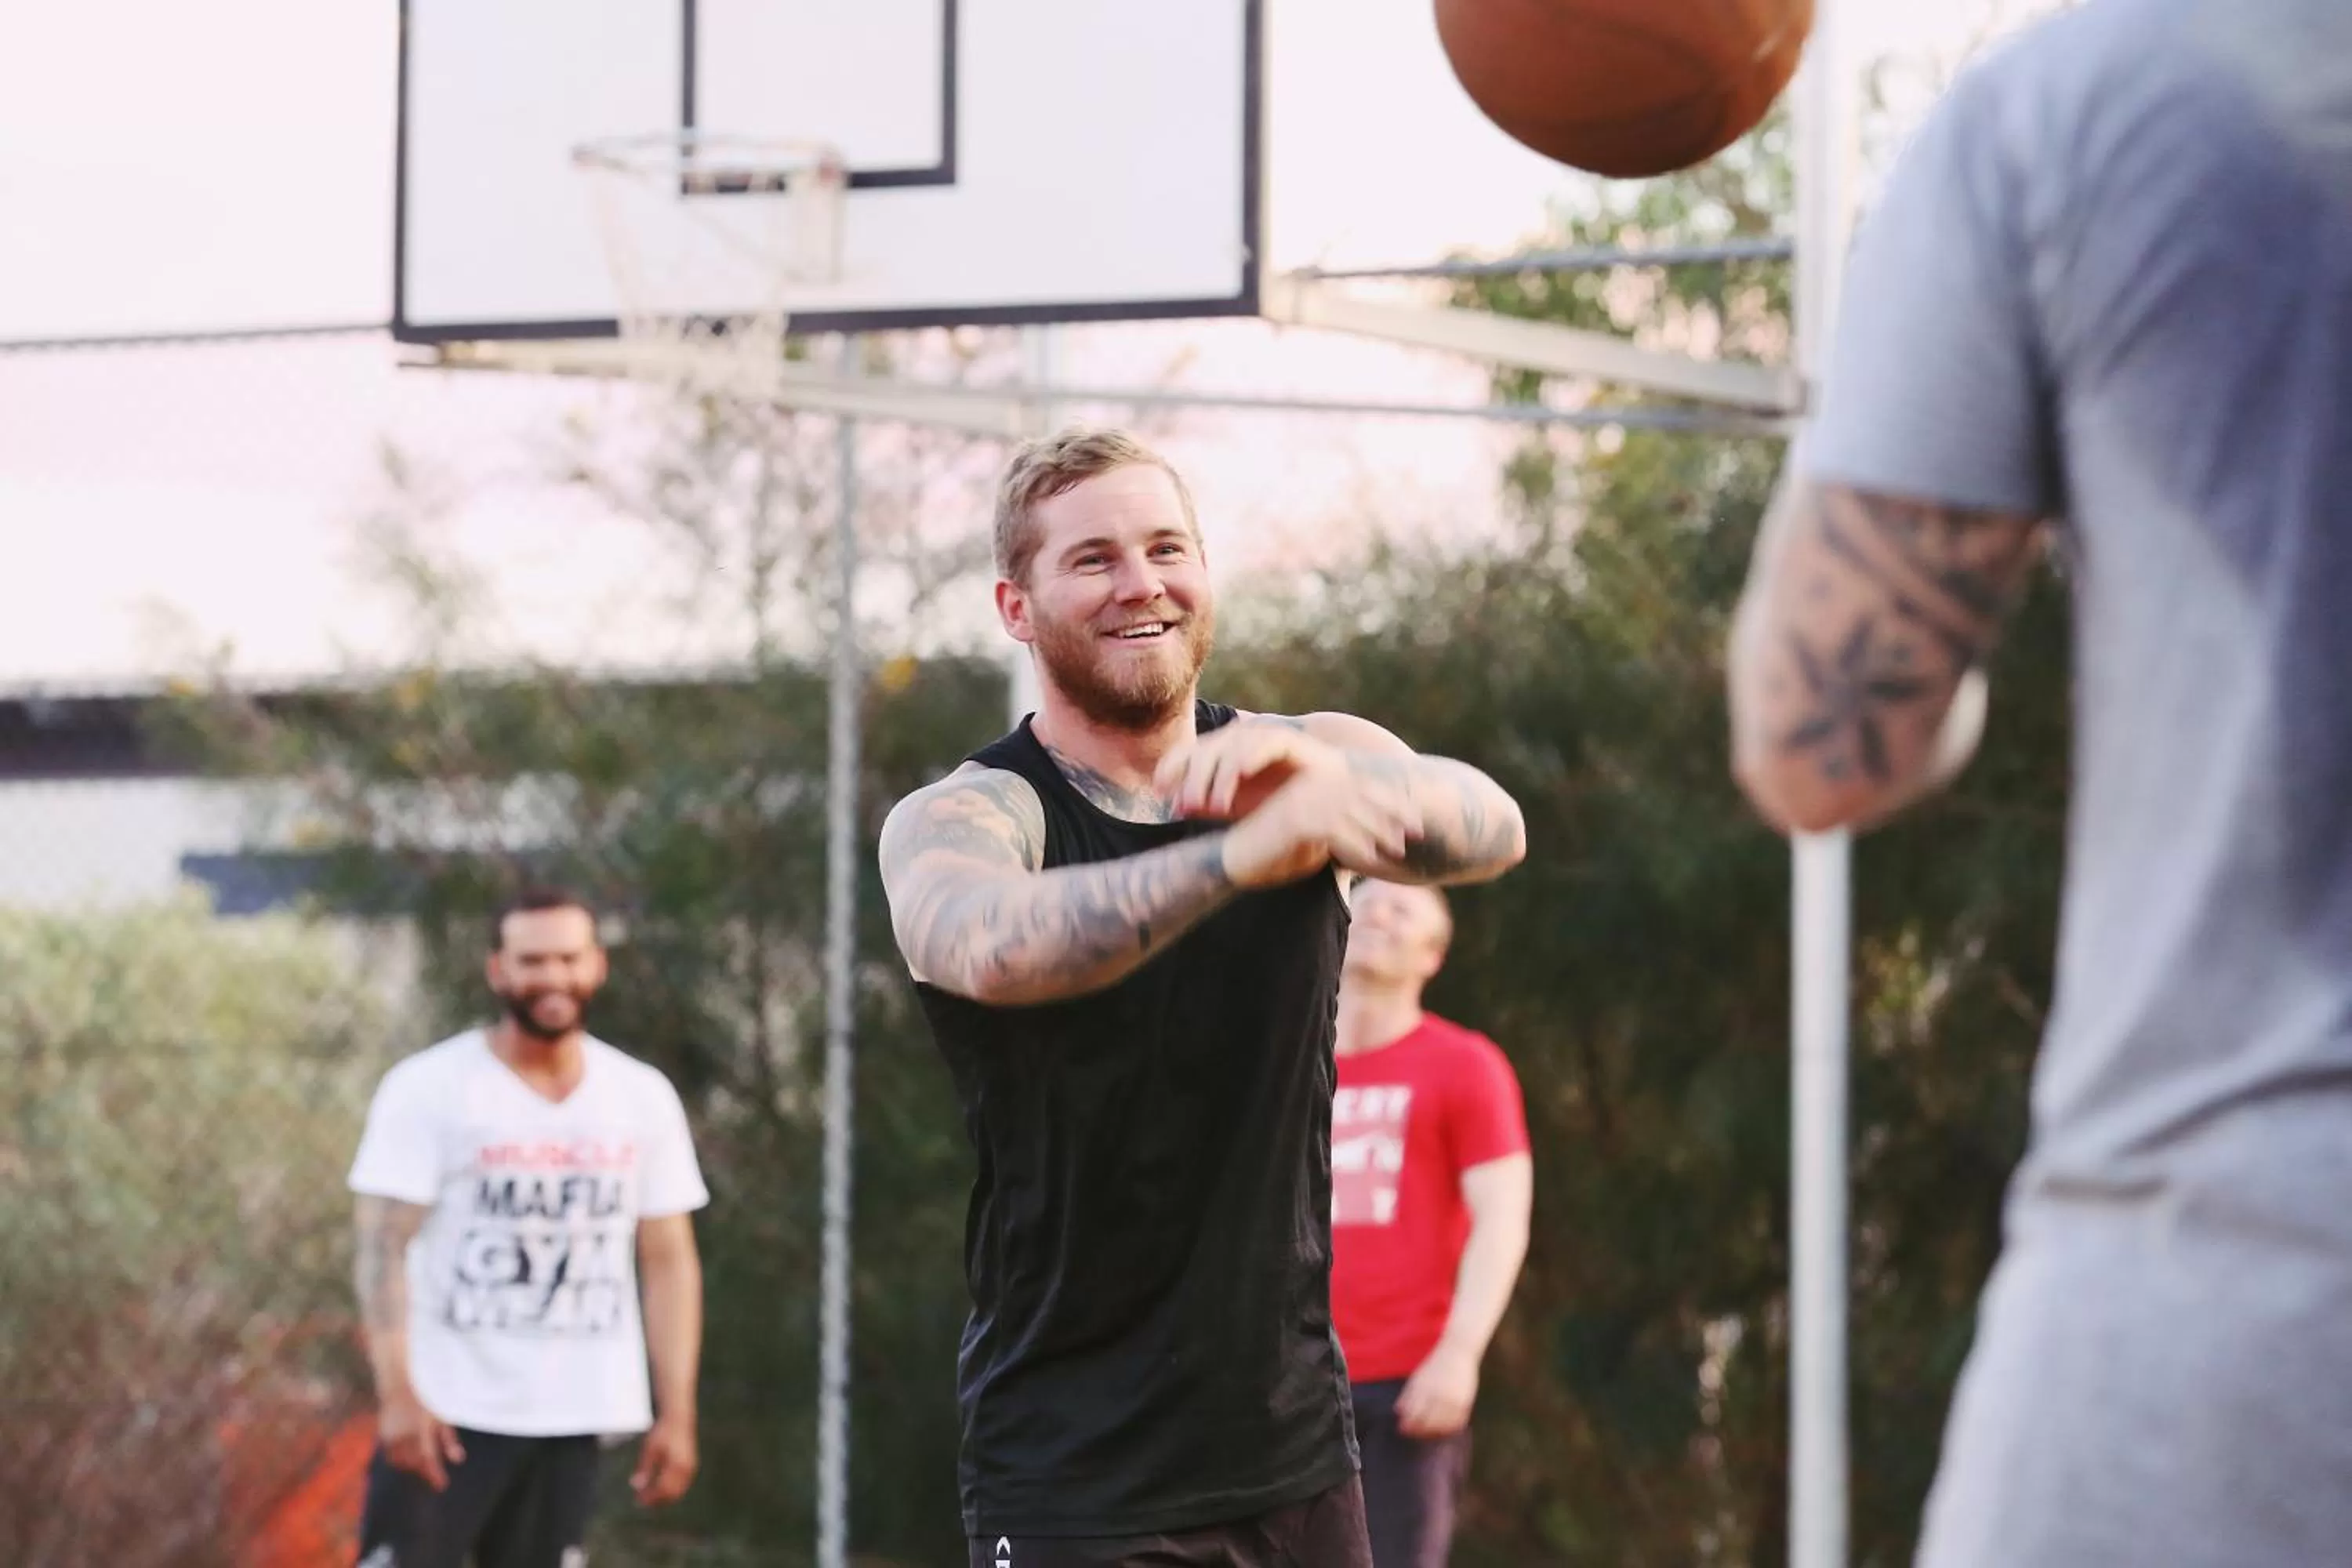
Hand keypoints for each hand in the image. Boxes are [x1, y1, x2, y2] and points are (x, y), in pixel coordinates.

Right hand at [380, 1393, 464, 1490]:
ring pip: (402, 1462)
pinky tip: (409, 1459)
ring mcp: (391, 1434)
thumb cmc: (427, 1400)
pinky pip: (392, 1457)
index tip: (442, 1486)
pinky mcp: (383, 1436)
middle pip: (415, 1462)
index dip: (435, 1474)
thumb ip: (449, 1439)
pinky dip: (401, 1461)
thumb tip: (459, 1460)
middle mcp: (404, 1432)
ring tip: (423, 1466)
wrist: (399, 1385)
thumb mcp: (442, 1417)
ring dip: (413, 1466)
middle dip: (425, 1470)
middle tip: (435, 1475)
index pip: (428, 1457)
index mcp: (421, 1427)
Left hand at [631, 1416, 697, 1506]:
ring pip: (677, 1492)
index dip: (650, 1497)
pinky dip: (669, 1492)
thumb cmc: (662, 1433)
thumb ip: (644, 1468)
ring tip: (647, 1498)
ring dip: (662, 1498)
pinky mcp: (691, 1469)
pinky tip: (656, 1489)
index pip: (663, 1489)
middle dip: (656, 1501)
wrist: (678, 1420)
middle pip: (671, 1494)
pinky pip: (680, 1487)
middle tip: (640, 1502)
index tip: (637, 1499)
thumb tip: (635, 1486)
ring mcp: (691, 1470)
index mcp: (677, 1465)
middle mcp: (687, 1470)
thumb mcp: (649, 1449)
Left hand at [1154, 721, 1345, 821]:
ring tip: (1217, 806)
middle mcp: (1238, 742)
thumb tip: (1174, 807)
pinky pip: (1267, 741)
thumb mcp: (1237, 805)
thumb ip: (1207, 802)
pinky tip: (1242, 772)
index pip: (1189, 753)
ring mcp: (1263, 738)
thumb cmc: (1280, 801)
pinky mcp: (1289, 740)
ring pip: (1233, 747)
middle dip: (1194, 779)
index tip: (1159, 792)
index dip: (1171, 768)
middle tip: (1190, 807)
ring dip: (1221, 776)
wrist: (1329, 794)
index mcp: (1221, 755)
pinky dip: (1252, 754)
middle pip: (1207, 750)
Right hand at [1218, 767, 1421, 889]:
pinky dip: (1356, 844)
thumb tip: (1370, 839)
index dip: (1389, 801)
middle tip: (1417, 829)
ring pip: (1352, 810)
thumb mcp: (1314, 842)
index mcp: (1314, 785)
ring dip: (1379, 829)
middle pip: (1361, 794)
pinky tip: (1372, 858)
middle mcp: (1309, 786)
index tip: (1413, 818)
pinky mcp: (1294, 819)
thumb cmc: (1274, 854)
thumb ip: (1338, 834)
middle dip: (1392, 812)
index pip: (1359, 786)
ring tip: (1399, 847)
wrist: (1236, 862)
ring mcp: (1301, 800)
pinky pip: (1335, 830)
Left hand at [1395, 1342, 1479, 1438]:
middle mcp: (1439, 1395)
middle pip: (1428, 1422)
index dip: (1407, 1425)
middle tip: (1414, 1434)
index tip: (1402, 1429)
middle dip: (1419, 1431)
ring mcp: (1453, 1399)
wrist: (1458, 1352)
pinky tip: (1443, 1428)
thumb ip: (1408, 1394)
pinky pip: (1457, 1422)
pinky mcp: (1465, 1401)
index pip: (1414, 1414)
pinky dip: (1450, 1428)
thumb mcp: (1418, 1377)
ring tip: (1428, 1433)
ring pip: (1443, 1425)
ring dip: (1434, 1432)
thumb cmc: (1435, 1365)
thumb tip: (1398, 1411)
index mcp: (1424, 1388)